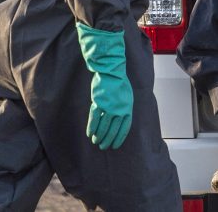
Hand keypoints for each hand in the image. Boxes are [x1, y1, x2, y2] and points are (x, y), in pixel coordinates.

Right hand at [75, 24, 132, 149]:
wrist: (111, 70)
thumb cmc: (119, 82)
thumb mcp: (127, 95)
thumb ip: (124, 107)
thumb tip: (121, 119)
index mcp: (128, 106)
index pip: (125, 126)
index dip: (120, 137)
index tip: (116, 144)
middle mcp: (119, 108)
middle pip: (114, 128)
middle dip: (109, 139)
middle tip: (104, 147)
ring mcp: (109, 106)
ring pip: (103, 126)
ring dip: (99, 136)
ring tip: (96, 143)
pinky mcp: (99, 102)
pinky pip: (94, 118)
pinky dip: (92, 127)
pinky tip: (90, 134)